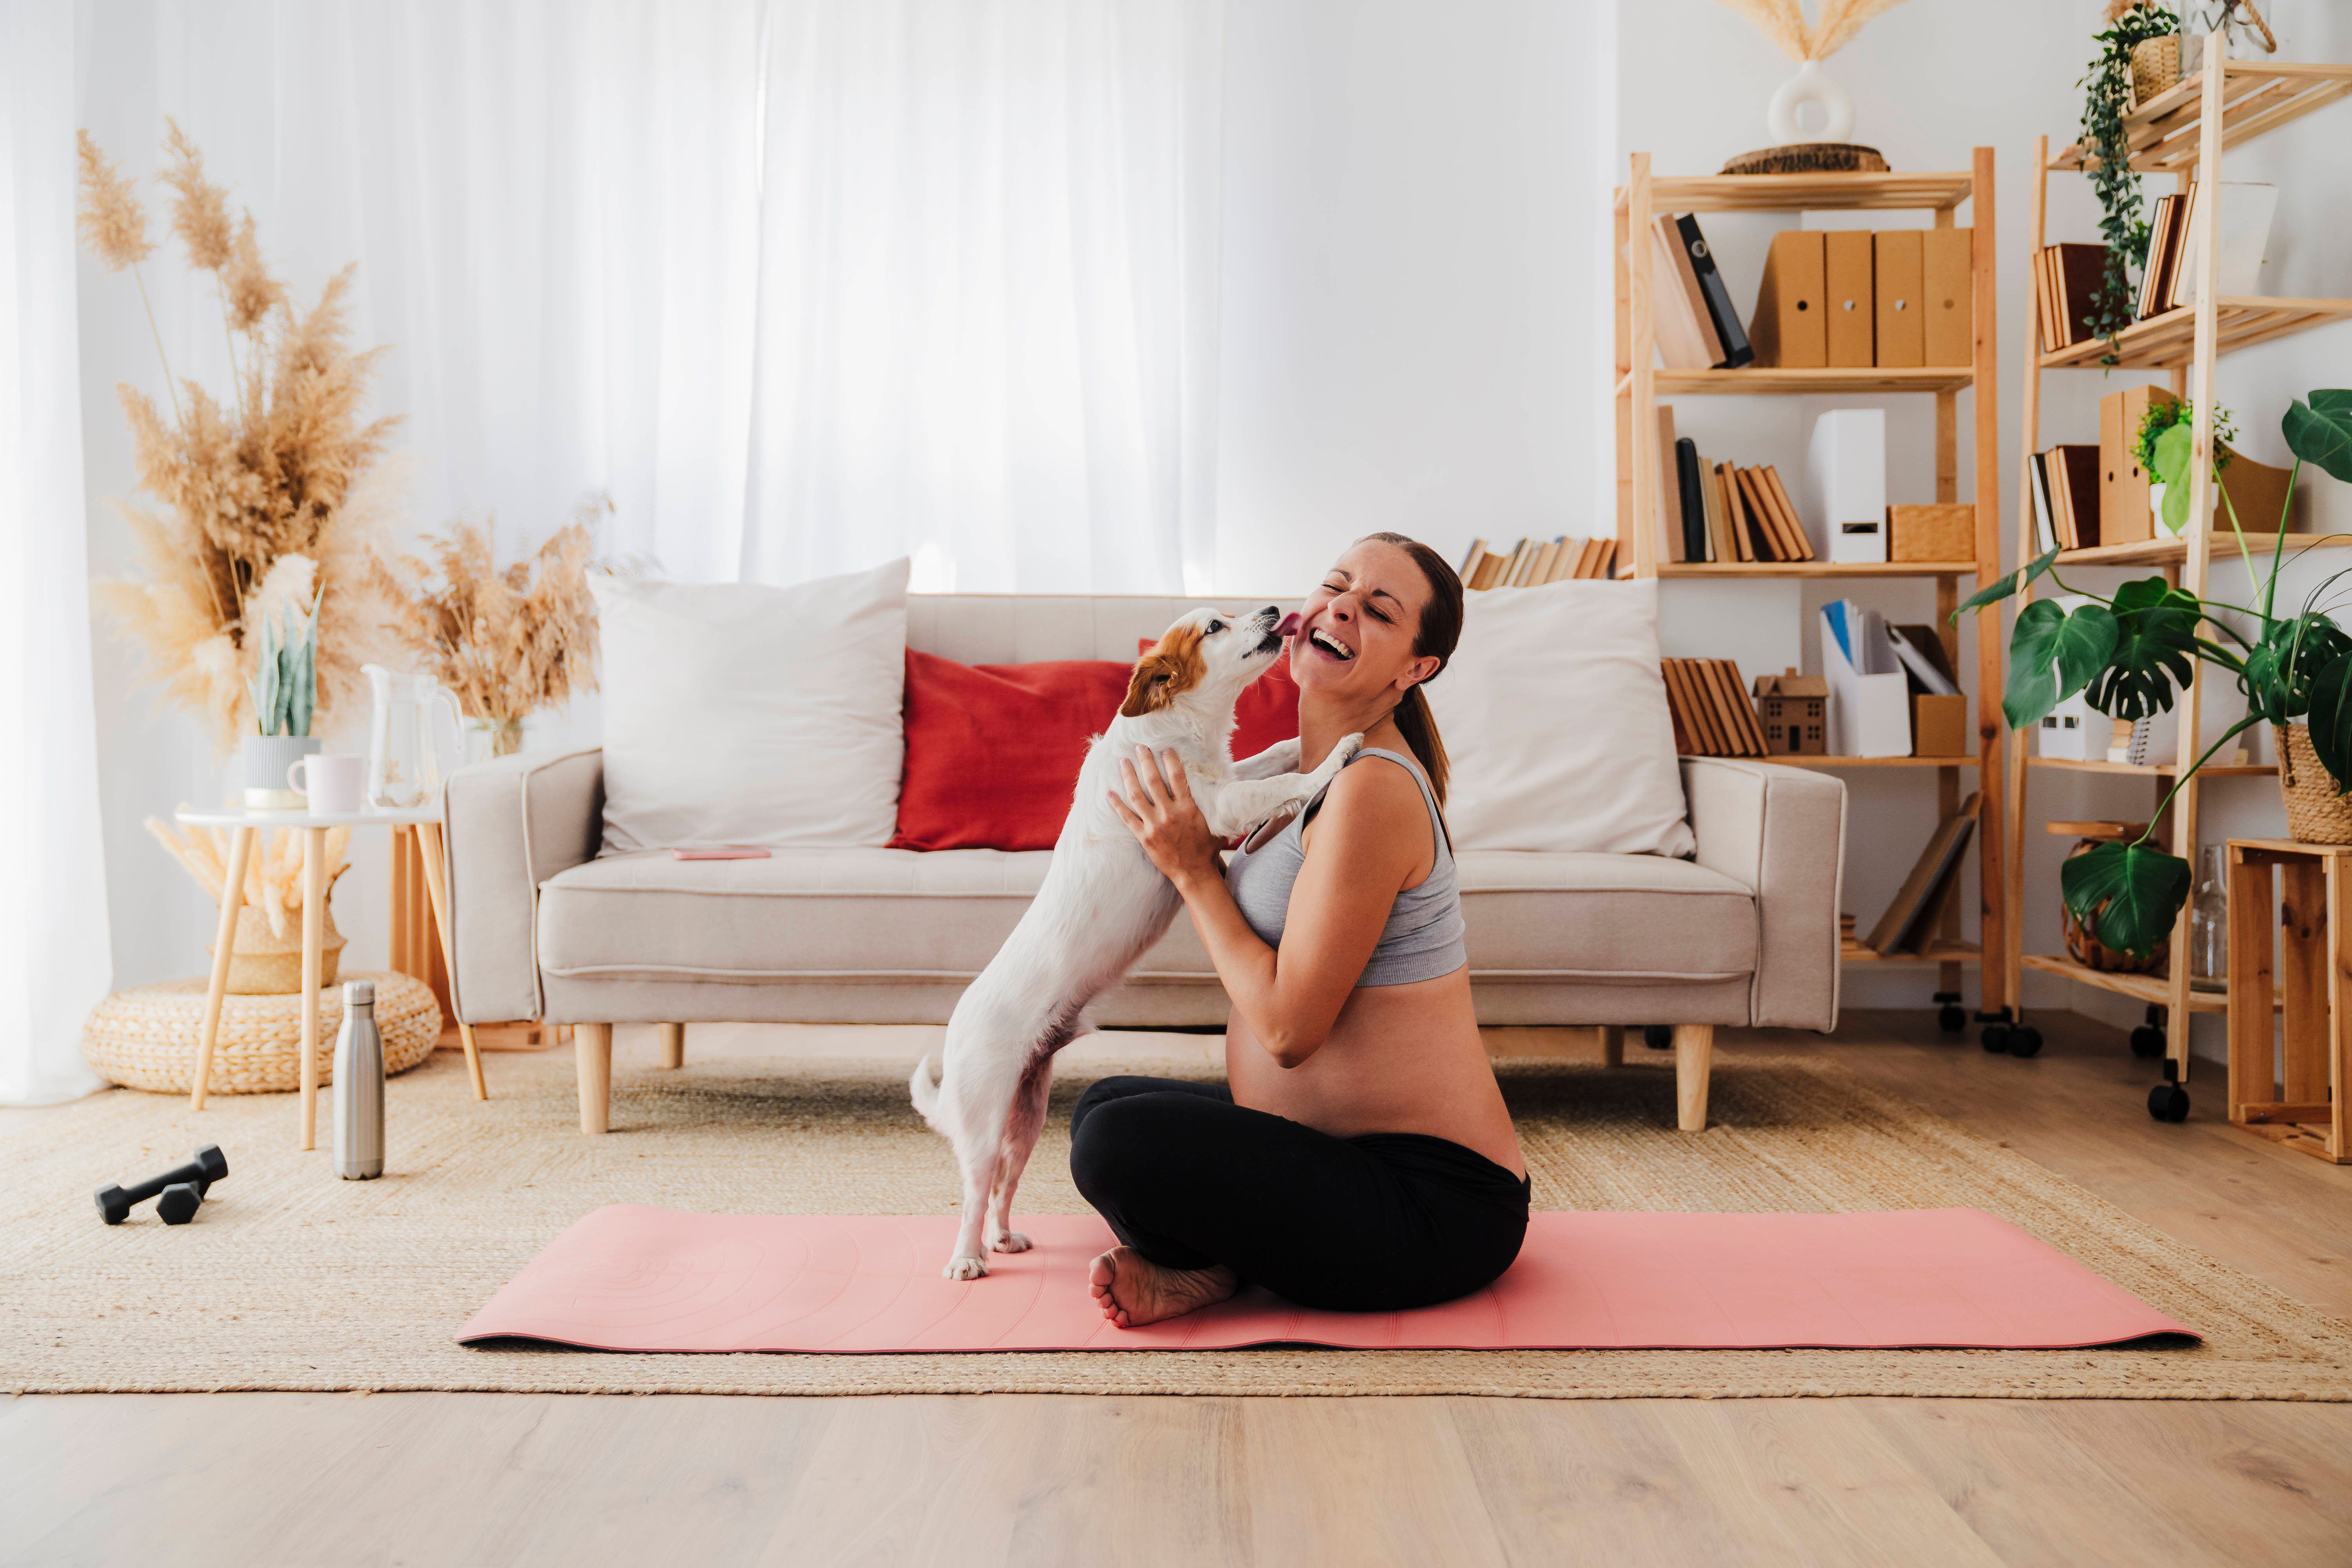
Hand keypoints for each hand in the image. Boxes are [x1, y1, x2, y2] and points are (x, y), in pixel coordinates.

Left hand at [1108, 746, 1223, 888]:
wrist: (1194, 873)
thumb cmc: (1207, 849)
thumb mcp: (1216, 824)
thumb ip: (1213, 806)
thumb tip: (1223, 788)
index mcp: (1187, 808)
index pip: (1177, 777)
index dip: (1170, 760)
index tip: (1164, 748)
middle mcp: (1169, 813)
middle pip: (1153, 781)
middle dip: (1145, 761)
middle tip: (1139, 747)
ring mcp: (1154, 825)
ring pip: (1137, 795)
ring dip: (1128, 776)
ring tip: (1123, 762)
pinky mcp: (1144, 837)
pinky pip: (1126, 818)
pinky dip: (1116, 805)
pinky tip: (1109, 793)